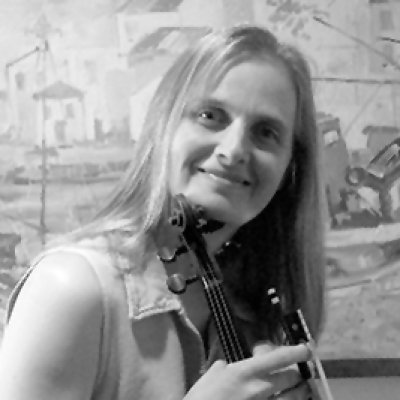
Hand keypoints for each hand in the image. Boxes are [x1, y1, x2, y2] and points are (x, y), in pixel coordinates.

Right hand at [184, 344, 311, 399]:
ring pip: (296, 398)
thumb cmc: (202, 399)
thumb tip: (228, 365)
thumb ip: (224, 367)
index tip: (306, 349)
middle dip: (296, 375)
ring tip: (299, 390)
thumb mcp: (211, 375)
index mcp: (245, 372)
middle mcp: (260, 389)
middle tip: (295, 374)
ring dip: (300, 392)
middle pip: (292, 378)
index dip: (297, 352)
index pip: (279, 358)